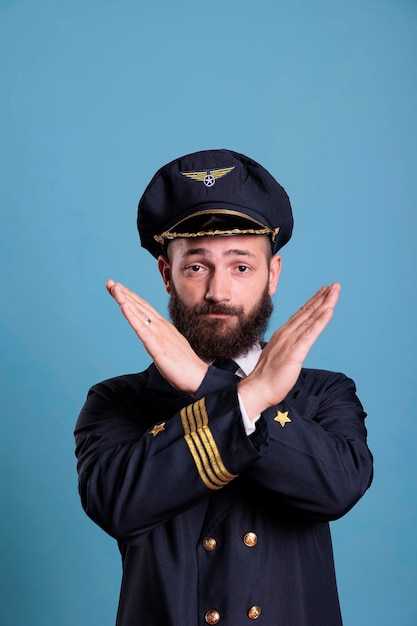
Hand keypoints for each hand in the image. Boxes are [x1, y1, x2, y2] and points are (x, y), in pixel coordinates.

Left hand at [106, 280, 207, 393]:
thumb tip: (153, 337)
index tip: (119, 288)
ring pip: (139, 313)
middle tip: (110, 282)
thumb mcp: (169, 347)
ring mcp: (158, 334)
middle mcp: (161, 326)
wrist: (197, 376)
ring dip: (125, 298)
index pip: (144, 308)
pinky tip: (123, 305)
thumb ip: (161, 339)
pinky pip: (141, 328)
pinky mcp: (156, 345)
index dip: (131, 297)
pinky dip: (131, 316)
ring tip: (114, 287)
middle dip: (124, 293)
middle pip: (139, 306)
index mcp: (163, 327)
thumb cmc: (184, 365)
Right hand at [238, 283, 340, 417]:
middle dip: (322, 297)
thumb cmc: (266, 377)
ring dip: (324, 303)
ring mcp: (290, 341)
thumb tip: (292, 348)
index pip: (301, 315)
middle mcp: (286, 333)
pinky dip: (320, 321)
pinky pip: (311, 333)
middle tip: (334, 285)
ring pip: (311, 318)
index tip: (323, 292)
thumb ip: (286, 348)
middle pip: (307, 312)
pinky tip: (329, 310)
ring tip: (334, 291)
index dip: (313, 302)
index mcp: (283, 334)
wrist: (257, 388)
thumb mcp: (278, 357)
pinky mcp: (295, 351)